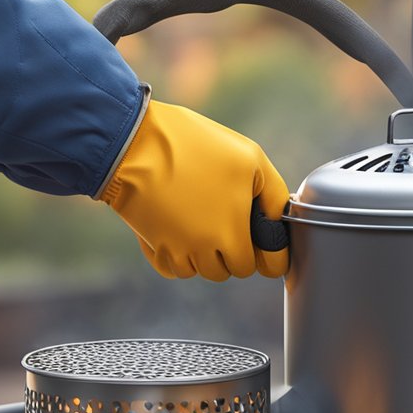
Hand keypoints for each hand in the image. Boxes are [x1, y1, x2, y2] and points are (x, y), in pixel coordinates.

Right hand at [99, 101, 288, 279]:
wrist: (132, 143)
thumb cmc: (194, 146)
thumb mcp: (250, 159)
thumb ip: (274, 196)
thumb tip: (281, 222)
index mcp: (231, 234)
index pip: (256, 268)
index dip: (263, 255)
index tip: (261, 243)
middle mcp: (203, 250)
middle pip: (228, 270)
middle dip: (232, 250)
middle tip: (227, 218)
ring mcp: (175, 251)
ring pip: (199, 270)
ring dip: (205, 253)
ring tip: (201, 217)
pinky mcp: (152, 247)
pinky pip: (172, 267)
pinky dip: (178, 254)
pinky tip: (178, 225)